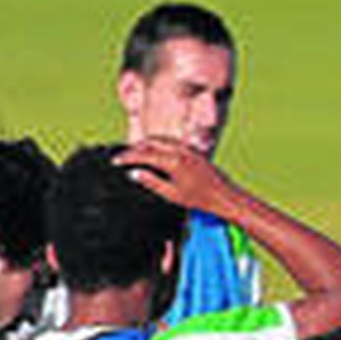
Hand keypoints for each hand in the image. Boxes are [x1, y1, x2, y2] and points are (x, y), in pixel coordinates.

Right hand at [115, 137, 239, 218]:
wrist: (226, 197)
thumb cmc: (201, 200)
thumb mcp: (172, 195)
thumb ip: (152, 182)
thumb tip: (134, 173)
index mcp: (173, 161)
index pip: (143, 154)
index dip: (127, 157)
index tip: (115, 161)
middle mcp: (181, 151)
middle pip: (150, 142)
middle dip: (135, 148)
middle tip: (123, 156)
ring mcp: (189, 149)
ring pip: (162, 139)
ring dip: (147, 144)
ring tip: (136, 153)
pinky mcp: (195, 151)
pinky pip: (172, 142)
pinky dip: (159, 144)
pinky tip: (155, 153)